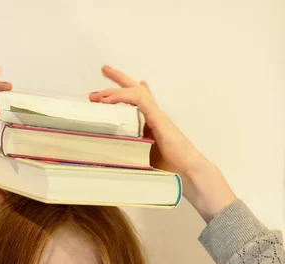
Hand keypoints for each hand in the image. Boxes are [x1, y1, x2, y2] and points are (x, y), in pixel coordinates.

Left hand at [89, 65, 212, 203]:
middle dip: (119, 79)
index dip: (122, 92)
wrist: (188, 172)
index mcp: (151, 123)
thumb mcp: (142, 158)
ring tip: (97, 93)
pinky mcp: (158, 118)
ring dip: (115, 89)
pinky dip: (122, 97)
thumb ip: (130, 152)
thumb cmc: (168, 169)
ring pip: (135, 91)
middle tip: (103, 69)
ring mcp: (156, 115)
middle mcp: (154, 115)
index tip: (106, 93)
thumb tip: (110, 157)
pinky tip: (108, 100)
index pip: (137, 100)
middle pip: (136, 89)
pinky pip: (139, 100)